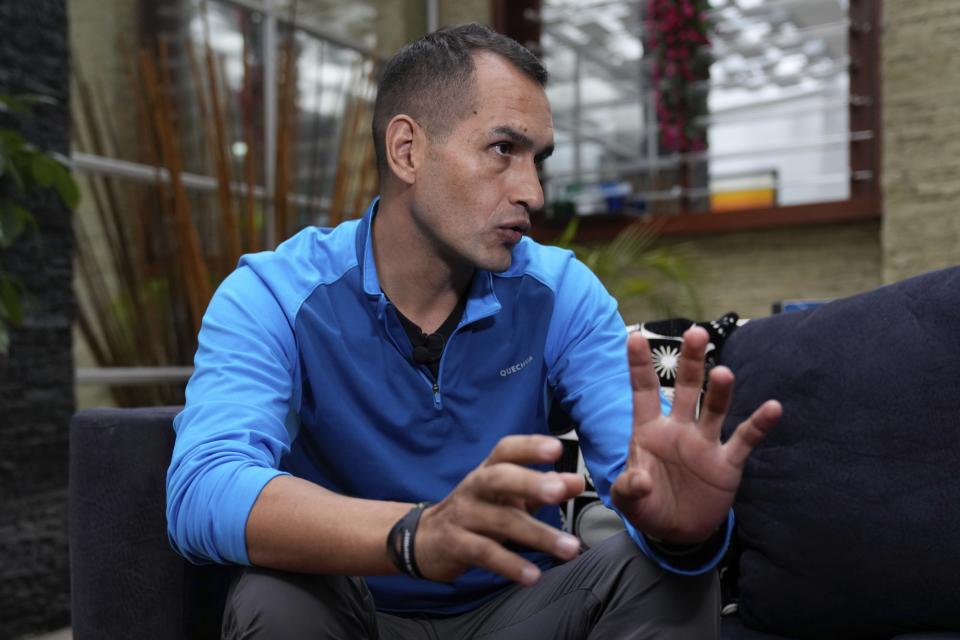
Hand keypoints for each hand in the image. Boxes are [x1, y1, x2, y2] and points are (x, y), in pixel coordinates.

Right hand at [415, 435, 584, 584]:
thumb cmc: (477, 511)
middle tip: (559, 492)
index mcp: (488, 471)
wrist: (425, 539)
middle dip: (530, 483)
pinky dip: (511, 565)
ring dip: (538, 534)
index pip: (506, 450)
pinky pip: (485, 553)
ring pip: (500, 521)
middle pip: (500, 478)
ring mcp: (463, 515)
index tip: (557, 448)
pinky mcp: (456, 545)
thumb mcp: (508, 496)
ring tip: (570, 548)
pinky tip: (533, 575)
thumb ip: (543, 488)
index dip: (530, 446)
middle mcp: (474, 487)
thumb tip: (577, 481)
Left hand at [611, 327, 780, 543]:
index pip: (644, 391)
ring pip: (714, 409)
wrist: (677, 532)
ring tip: (724, 373)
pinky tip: (772, 408)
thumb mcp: (628, 501)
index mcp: (649, 429)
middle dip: (691, 362)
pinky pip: (744, 440)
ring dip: (721, 391)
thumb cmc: (648, 506)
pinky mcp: (727, 463)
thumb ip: (628, 488)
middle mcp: (679, 428)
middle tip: (696, 332)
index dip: (640, 366)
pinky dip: (758, 425)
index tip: (635, 337)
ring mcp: (705, 443)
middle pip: (686, 388)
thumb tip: (640, 480)